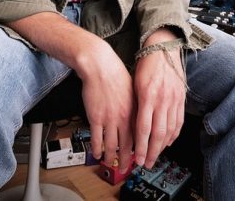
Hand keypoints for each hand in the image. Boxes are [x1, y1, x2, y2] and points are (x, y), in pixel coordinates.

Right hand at [77, 40, 135, 173]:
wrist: (100, 66)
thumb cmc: (116, 73)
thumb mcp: (133, 90)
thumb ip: (136, 107)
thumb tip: (138, 118)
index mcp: (135, 111)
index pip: (139, 136)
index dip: (139, 149)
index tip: (139, 156)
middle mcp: (123, 117)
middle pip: (127, 145)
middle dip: (126, 159)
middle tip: (125, 167)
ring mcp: (109, 119)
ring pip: (111, 145)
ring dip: (111, 157)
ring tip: (110, 163)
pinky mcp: (95, 117)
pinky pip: (96, 138)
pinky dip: (97, 148)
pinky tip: (97, 153)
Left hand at [132, 29, 185, 168]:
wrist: (163, 48)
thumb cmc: (145, 65)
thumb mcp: (135, 84)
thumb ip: (135, 104)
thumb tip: (131, 126)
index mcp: (147, 96)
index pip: (144, 128)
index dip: (141, 146)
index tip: (137, 158)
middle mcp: (162, 99)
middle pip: (158, 134)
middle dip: (152, 152)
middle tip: (146, 164)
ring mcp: (174, 100)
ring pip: (170, 130)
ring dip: (163, 147)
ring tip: (156, 156)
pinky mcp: (181, 98)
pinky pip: (178, 121)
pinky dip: (174, 134)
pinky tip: (168, 142)